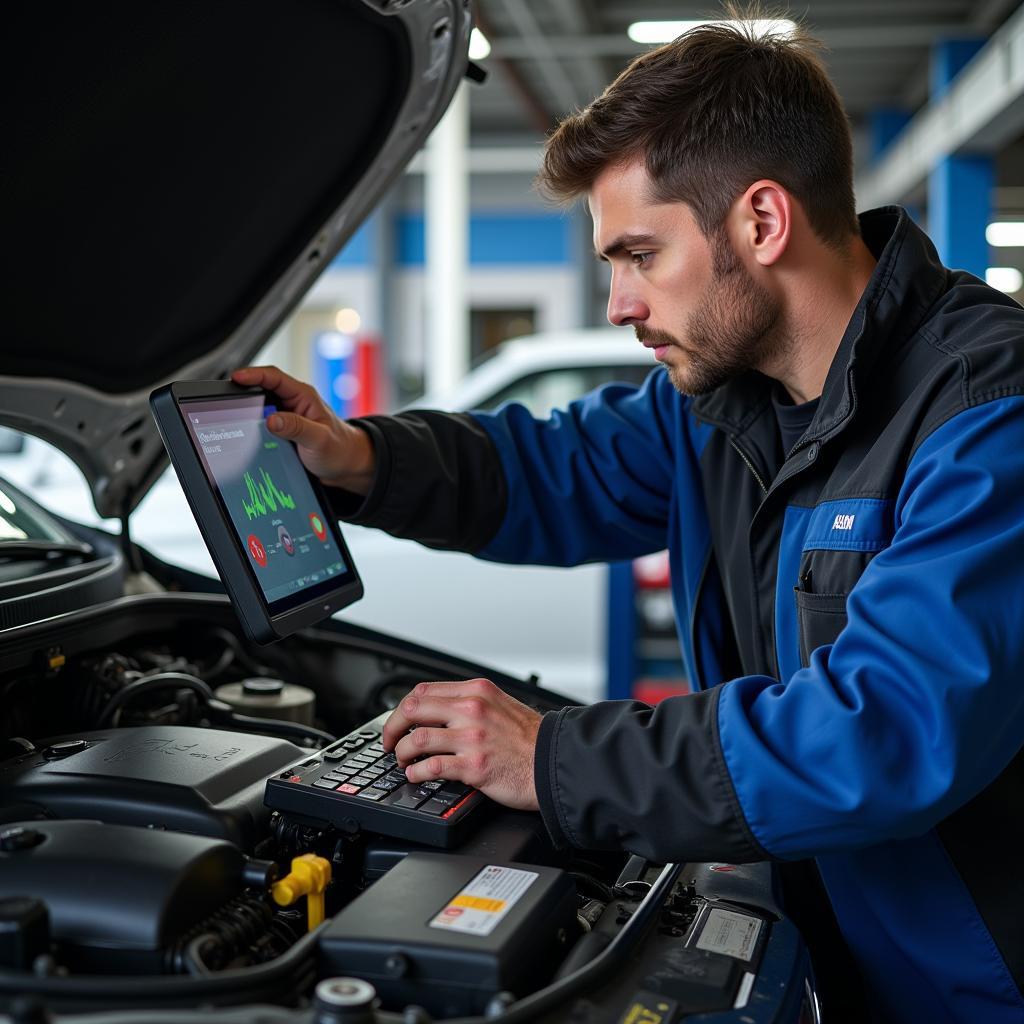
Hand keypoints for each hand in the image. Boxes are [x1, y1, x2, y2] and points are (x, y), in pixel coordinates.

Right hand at [230, 365, 374, 493]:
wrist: (346, 467)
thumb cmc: (340, 449)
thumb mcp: (319, 439)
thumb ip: (297, 428)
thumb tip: (272, 420)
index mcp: (304, 396)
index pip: (274, 378)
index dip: (253, 375)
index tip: (236, 378)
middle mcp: (294, 403)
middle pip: (262, 391)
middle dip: (244, 394)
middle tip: (226, 403)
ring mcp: (287, 417)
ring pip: (260, 410)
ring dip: (248, 414)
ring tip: (232, 421)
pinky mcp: (283, 431)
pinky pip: (263, 426)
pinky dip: (253, 429)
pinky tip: (245, 437)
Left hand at [382, 679, 542, 811]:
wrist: (555, 761)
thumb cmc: (531, 739)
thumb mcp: (501, 704)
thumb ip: (471, 703)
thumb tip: (437, 711)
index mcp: (477, 691)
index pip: (423, 691)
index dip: (402, 708)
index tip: (398, 721)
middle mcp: (472, 710)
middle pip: (413, 710)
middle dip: (392, 728)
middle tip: (389, 742)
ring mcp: (472, 738)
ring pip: (416, 739)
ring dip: (401, 753)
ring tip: (402, 761)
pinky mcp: (474, 766)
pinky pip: (431, 767)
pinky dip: (416, 773)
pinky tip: (416, 776)